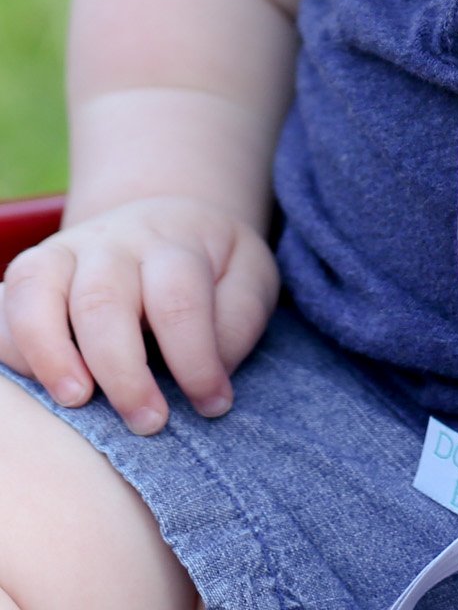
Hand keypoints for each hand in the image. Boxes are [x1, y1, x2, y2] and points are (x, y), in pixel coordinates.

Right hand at [0, 196, 277, 434]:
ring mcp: (65, 254)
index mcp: (175, 241)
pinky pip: (6, 308)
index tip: (212, 404)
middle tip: (149, 423)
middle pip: (104, 301)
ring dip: (52, 354)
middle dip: (124, 372)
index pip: (178, 298)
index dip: (195, 359)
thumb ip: (237, 319)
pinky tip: (43, 386)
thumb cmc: (210, 268)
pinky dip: (16, 348)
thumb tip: (209, 375)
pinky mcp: (31, 276)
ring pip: (39, 293)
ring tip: (78, 401)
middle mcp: (114, 241)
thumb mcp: (247, 277)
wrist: (164, 221)